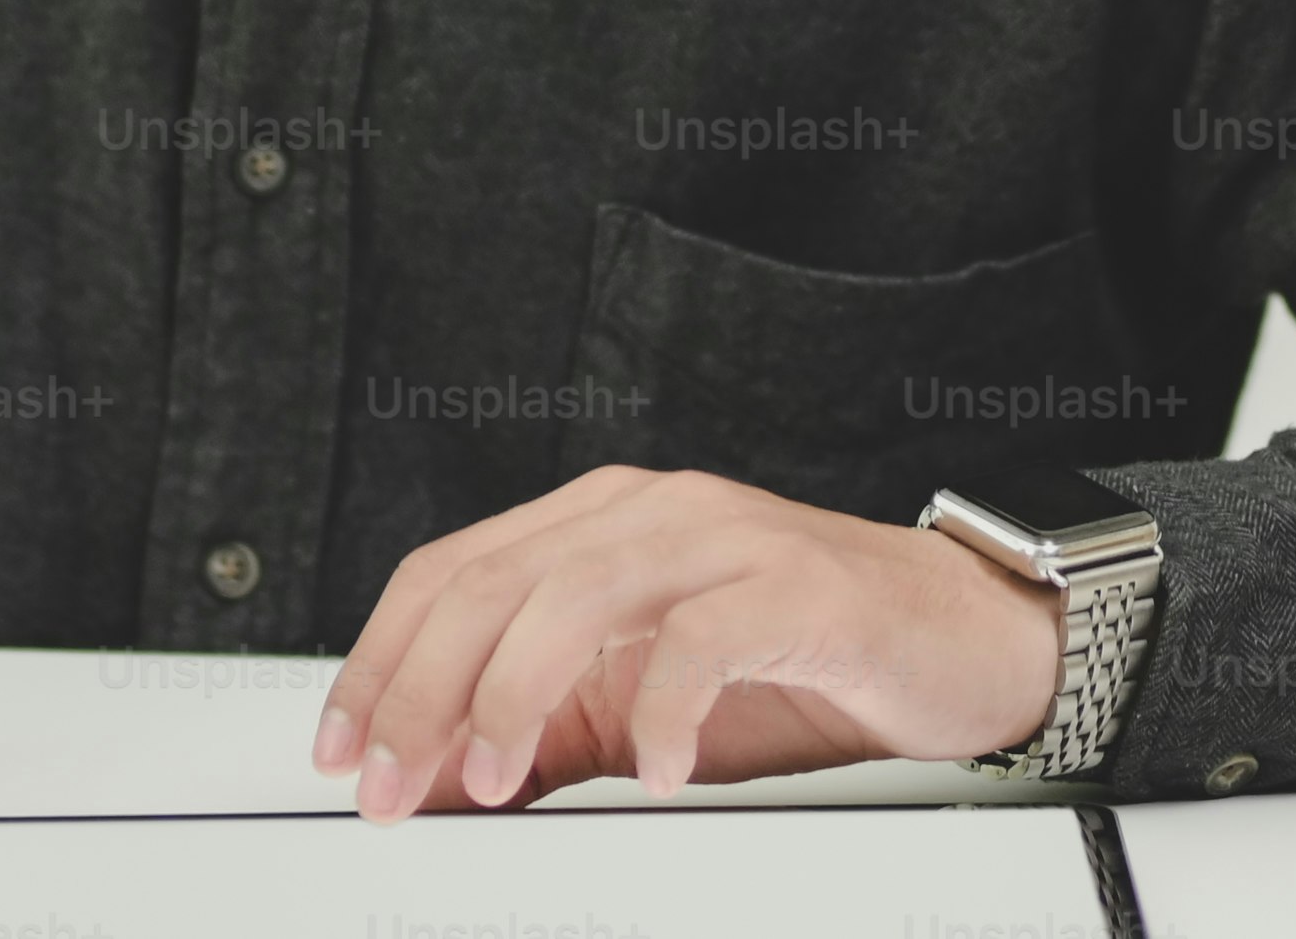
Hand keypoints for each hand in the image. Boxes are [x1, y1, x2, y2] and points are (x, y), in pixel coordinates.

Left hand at [309, 468, 1061, 815]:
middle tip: (390, 785)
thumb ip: (545, 732)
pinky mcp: (795, 582)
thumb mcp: (642, 706)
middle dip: (423, 691)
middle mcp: (648, 511)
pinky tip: (657, 771)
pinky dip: (664, 706)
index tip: (338, 747)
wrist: (956, 640)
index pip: (450, 571)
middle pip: (492, 581)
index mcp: (597, 524)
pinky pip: (703, 634)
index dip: (380, 659)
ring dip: (515, 696)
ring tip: (494, 783)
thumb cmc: (798, 665)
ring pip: (576, 592)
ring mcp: (722, 537)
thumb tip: (434, 785)